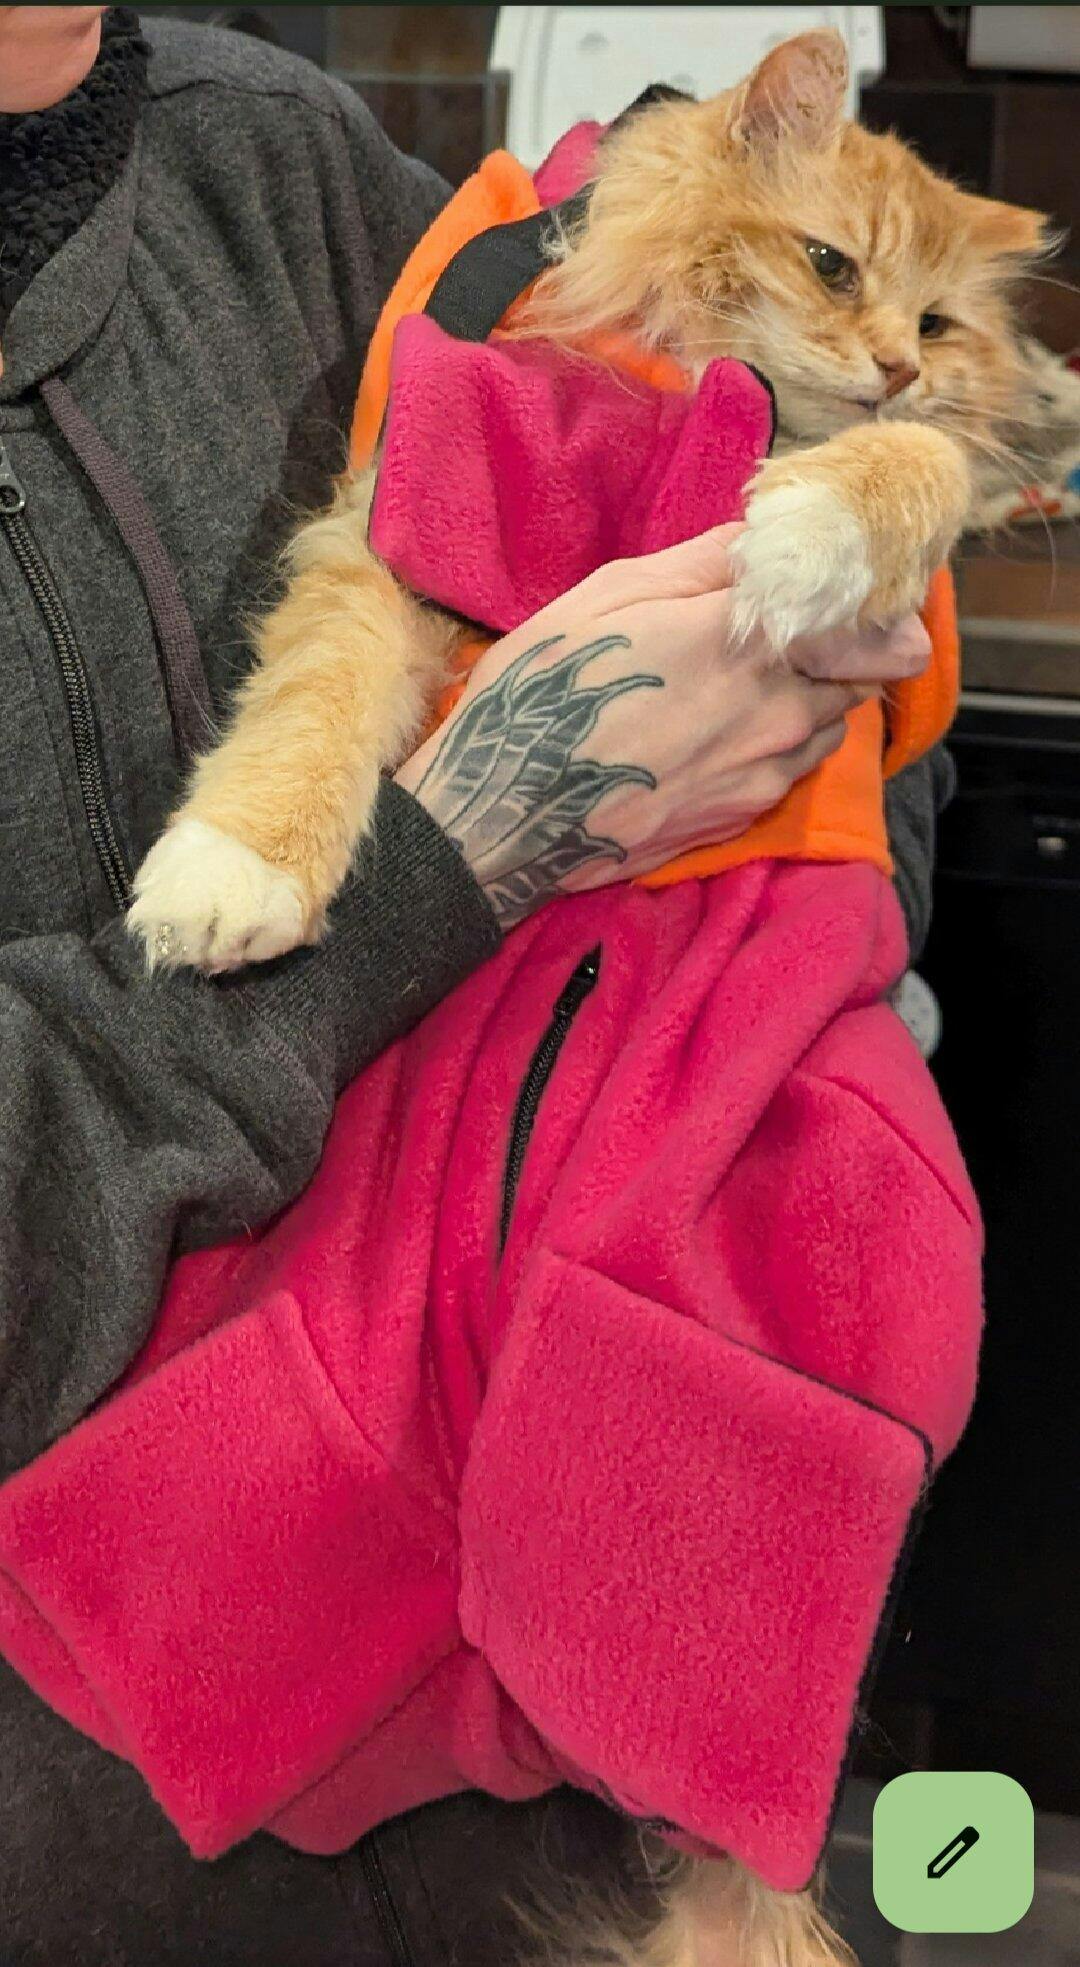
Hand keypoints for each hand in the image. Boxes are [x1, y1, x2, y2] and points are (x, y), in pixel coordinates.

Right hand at [395, 525, 930, 927]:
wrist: (505, 815)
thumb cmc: (541, 692)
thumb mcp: (607, 597)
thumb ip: (702, 564)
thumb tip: (764, 540)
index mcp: (744, 640)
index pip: (862, 619)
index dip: (872, 602)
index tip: (863, 589)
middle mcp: (774, 709)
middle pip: (861, 674)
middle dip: (848, 650)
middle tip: (809, 632)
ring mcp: (764, 771)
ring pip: (833, 726)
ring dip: (817, 701)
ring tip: (764, 688)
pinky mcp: (744, 818)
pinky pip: (793, 772)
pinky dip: (783, 749)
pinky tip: (731, 738)